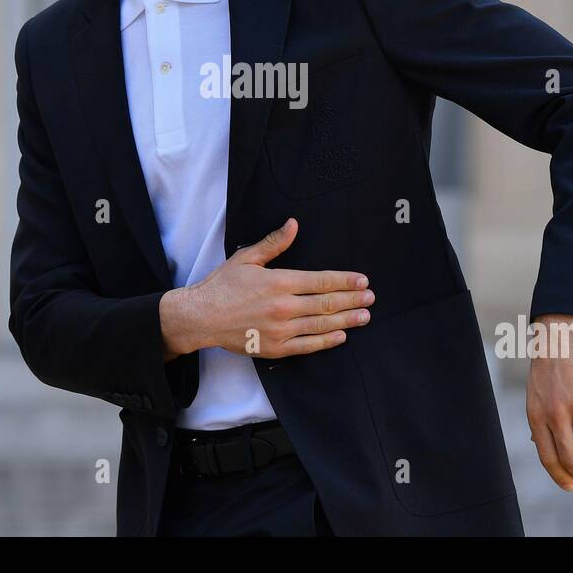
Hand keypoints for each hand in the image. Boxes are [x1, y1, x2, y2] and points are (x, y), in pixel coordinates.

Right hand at [163, 217, 373, 358]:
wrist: (201, 317)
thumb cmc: (222, 285)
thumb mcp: (247, 258)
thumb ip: (274, 243)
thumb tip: (294, 225)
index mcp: (279, 282)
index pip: (321, 281)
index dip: (345, 281)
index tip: (363, 281)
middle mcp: (284, 307)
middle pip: (327, 304)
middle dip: (352, 300)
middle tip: (370, 298)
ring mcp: (280, 330)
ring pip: (321, 325)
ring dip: (346, 320)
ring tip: (364, 317)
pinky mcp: (275, 348)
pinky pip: (307, 346)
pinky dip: (326, 341)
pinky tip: (340, 336)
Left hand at [524, 313, 572, 490]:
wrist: (563, 333)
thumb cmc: (548, 365)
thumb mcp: (534, 393)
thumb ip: (538, 419)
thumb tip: (537, 445)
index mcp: (537, 415)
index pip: (548, 457)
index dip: (560, 477)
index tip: (571, 486)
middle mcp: (556, 415)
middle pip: (571, 459)